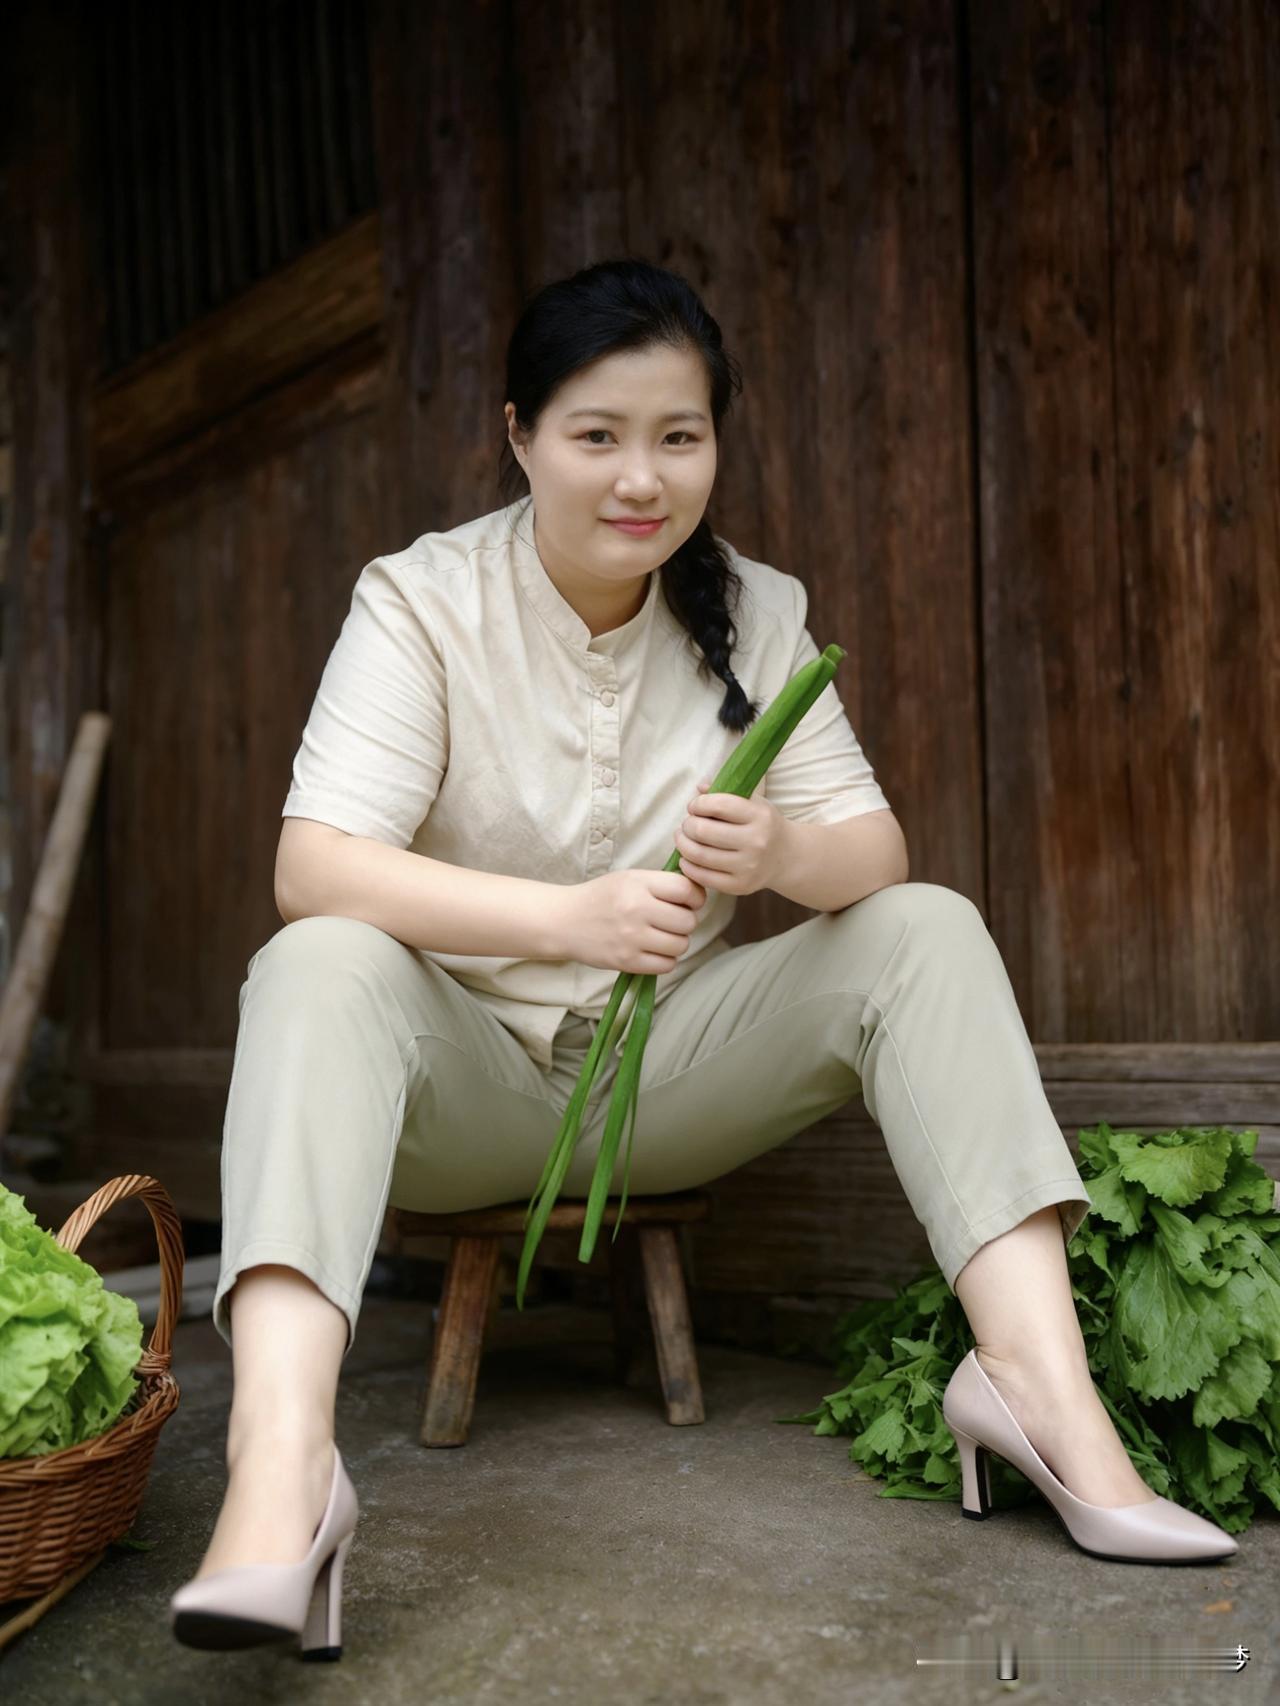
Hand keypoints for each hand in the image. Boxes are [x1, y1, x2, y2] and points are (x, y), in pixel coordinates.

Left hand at [673, 778, 789, 897]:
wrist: (786, 857)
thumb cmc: (762, 825)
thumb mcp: (753, 803)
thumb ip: (726, 793)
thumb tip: (700, 787)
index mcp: (760, 816)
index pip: (718, 805)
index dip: (698, 804)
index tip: (694, 807)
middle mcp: (756, 842)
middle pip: (703, 831)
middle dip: (688, 825)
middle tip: (687, 824)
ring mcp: (748, 866)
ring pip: (699, 854)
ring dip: (683, 844)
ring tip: (682, 838)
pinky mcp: (739, 886)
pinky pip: (702, 876)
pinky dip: (688, 865)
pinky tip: (687, 857)